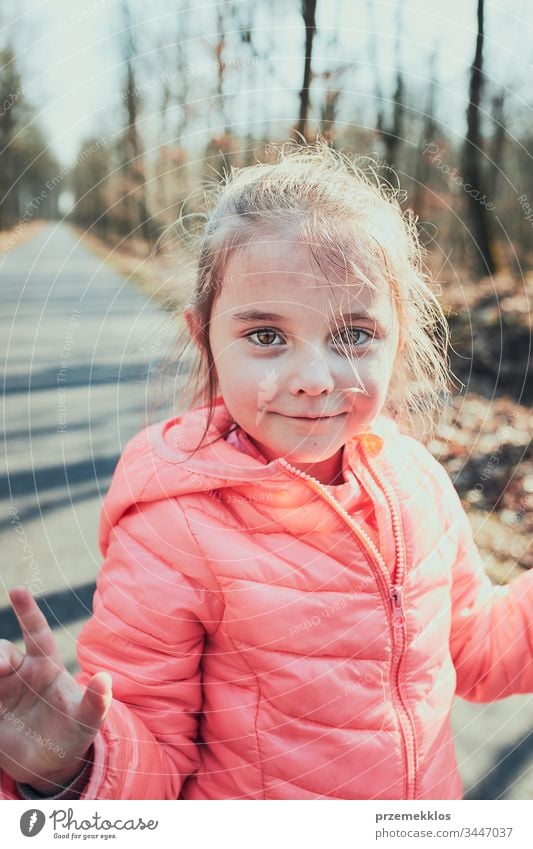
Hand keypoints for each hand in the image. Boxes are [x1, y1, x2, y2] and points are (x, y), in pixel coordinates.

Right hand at [0, 587, 111, 793]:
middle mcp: (20, 673)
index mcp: (46, 666)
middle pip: (2, 651)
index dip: (28, 610)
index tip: (16, 589)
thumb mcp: (88, 721)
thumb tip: (105, 679)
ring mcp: (2, 692)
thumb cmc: (74, 733)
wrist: (53, 764)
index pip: (36, 632)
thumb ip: (96, 701)